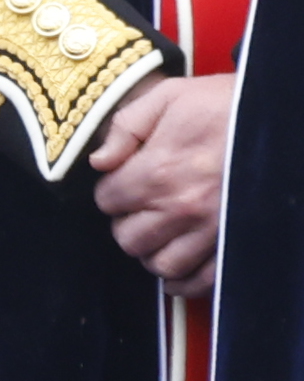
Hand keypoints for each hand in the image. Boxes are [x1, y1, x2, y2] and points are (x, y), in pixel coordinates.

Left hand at [89, 72, 235, 296]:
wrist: (281, 114)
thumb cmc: (227, 104)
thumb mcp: (170, 97)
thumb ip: (126, 127)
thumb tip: (99, 161)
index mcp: (157, 171)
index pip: (107, 201)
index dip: (111, 191)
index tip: (123, 183)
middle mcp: (180, 207)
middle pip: (128, 238)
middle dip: (127, 224)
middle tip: (140, 210)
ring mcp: (210, 229)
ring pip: (160, 264)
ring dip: (153, 252)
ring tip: (159, 234)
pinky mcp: (235, 243)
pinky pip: (202, 281)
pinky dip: (185, 283)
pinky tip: (177, 271)